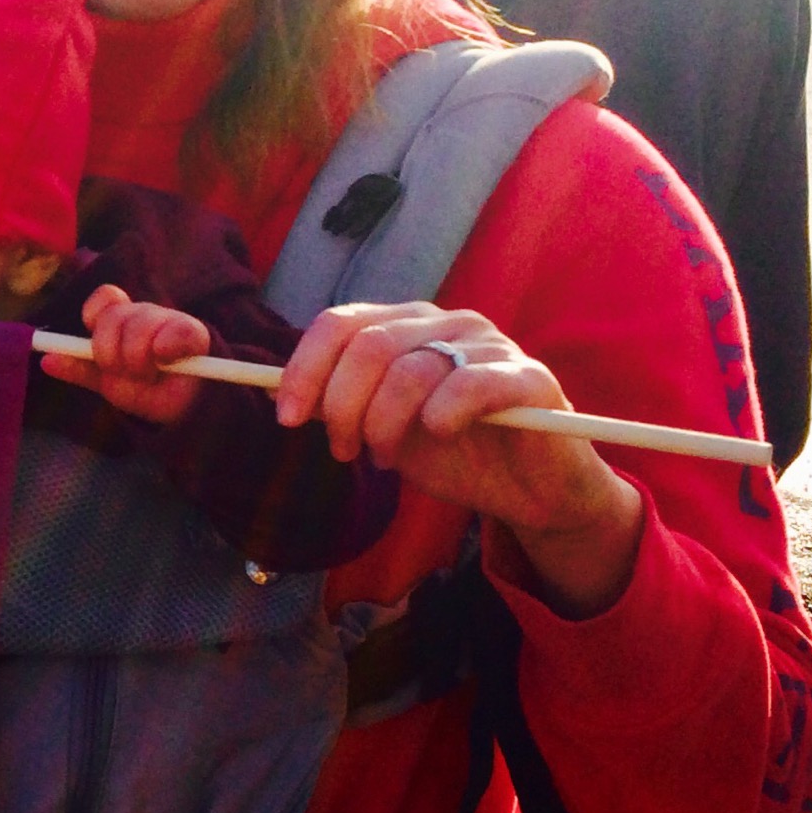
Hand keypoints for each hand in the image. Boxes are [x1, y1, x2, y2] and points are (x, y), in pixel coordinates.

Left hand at [36, 285, 209, 422]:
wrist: (184, 410)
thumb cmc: (145, 390)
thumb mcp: (108, 382)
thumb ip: (80, 369)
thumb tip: (45, 360)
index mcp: (122, 320)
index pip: (106, 297)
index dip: (96, 313)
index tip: (92, 330)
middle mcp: (144, 315)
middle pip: (116, 316)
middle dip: (112, 351)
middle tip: (125, 372)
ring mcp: (169, 321)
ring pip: (141, 323)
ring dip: (138, 358)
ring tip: (148, 375)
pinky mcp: (194, 333)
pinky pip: (176, 331)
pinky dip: (166, 347)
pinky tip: (167, 360)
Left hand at [275, 303, 643, 617]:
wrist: (531, 491)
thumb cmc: (456, 453)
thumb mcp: (384, 429)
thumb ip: (342, 406)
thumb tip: (279, 398)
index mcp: (406, 326)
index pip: (340, 323)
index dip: (305, 368)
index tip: (286, 417)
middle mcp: (446, 322)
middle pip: (368, 346)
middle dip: (341, 405)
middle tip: (344, 450)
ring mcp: (489, 344)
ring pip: (411, 369)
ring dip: (383, 423)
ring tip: (383, 457)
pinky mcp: (528, 376)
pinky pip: (468, 384)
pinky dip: (440, 414)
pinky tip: (439, 435)